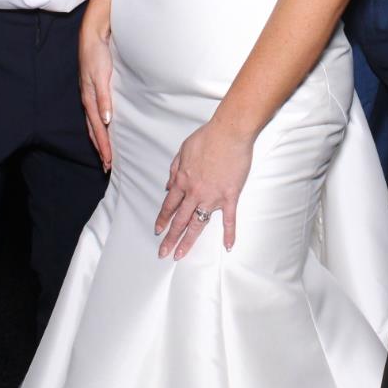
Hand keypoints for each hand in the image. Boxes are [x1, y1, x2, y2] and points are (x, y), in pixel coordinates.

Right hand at [78, 25, 113, 170]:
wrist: (92, 37)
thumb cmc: (97, 55)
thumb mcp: (101, 76)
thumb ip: (103, 98)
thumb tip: (106, 121)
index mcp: (90, 99)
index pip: (98, 128)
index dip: (103, 146)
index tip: (109, 161)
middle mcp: (88, 100)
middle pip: (94, 130)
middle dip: (101, 148)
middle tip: (107, 165)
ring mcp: (90, 95)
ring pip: (94, 124)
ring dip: (99, 140)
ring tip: (105, 154)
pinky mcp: (93, 90)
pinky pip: (95, 114)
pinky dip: (98, 127)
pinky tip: (103, 128)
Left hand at [155, 119, 252, 259]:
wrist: (229, 132)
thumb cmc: (207, 137)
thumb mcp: (183, 151)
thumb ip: (174, 170)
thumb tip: (168, 186)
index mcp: (182, 181)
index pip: (170, 205)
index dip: (163, 219)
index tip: (158, 231)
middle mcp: (194, 192)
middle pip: (179, 220)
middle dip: (170, 238)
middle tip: (163, 253)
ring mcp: (212, 197)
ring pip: (197, 224)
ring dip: (188, 241)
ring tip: (181, 254)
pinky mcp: (229, 196)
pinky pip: (229, 219)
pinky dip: (229, 234)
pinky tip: (228, 246)